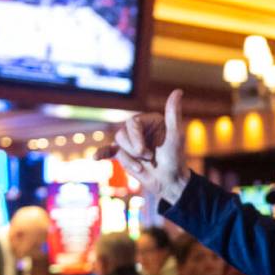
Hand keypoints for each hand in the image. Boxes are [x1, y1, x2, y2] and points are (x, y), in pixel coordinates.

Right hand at [105, 89, 189, 203]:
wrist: (170, 182)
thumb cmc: (175, 159)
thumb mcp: (176, 136)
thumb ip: (173, 114)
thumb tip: (178, 91)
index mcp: (150, 120)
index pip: (131, 123)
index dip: (135, 139)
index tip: (146, 152)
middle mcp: (139, 129)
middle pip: (122, 134)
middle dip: (133, 150)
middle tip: (149, 158)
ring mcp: (130, 142)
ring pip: (117, 145)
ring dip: (128, 160)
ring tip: (142, 166)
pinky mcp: (124, 155)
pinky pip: (108, 151)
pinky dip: (101, 153)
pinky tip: (95, 158)